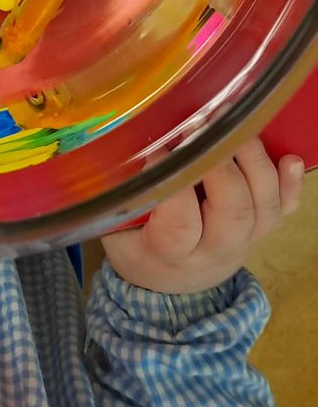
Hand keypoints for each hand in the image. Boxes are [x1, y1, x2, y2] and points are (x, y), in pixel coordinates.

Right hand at [102, 138, 303, 293]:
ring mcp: (244, 242)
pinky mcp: (261, 232)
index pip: (180, 221)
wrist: (171, 282)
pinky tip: (289, 158)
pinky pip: (284, 210)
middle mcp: (214, 250)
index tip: (157, 149)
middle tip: (202, 125)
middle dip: (222, 163)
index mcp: (170, 253)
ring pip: (263, 206)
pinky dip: (290, 185)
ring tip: (236, 124)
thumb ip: (125, 193)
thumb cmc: (136, 244)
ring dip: (254, 161)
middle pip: (233, 211)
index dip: (174, 181)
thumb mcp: (116, 227)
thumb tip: (133, 143)